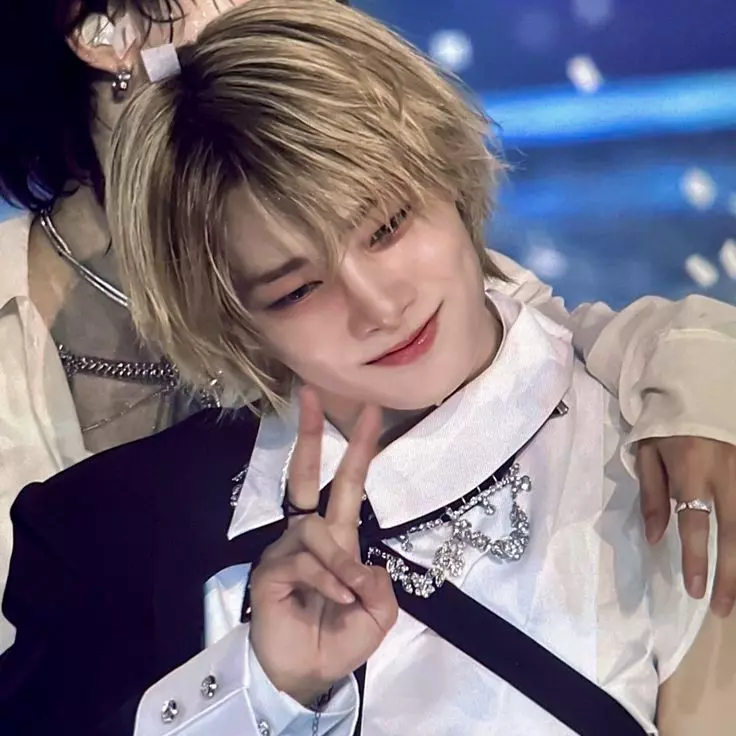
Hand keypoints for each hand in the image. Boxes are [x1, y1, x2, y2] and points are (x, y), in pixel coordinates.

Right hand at [249, 387, 397, 704]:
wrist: (305, 676)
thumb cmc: (339, 641)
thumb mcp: (377, 615)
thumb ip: (380, 585)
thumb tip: (364, 564)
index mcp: (337, 539)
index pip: (347, 485)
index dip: (360, 450)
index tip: (371, 412)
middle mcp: (309, 535)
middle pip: (308, 475)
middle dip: (311, 434)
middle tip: (310, 395)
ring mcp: (286, 549)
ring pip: (317, 532)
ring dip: (339, 564)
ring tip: (347, 597)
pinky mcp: (271, 569)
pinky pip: (305, 561)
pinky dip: (327, 581)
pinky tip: (335, 600)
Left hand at [636, 436, 735, 617]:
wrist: (699, 386)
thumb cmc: (667, 423)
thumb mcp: (647, 452)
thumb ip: (652, 494)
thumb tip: (654, 538)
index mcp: (691, 471)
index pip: (694, 524)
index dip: (695, 559)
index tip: (696, 591)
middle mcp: (725, 475)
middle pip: (733, 533)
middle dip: (730, 574)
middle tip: (724, 608)